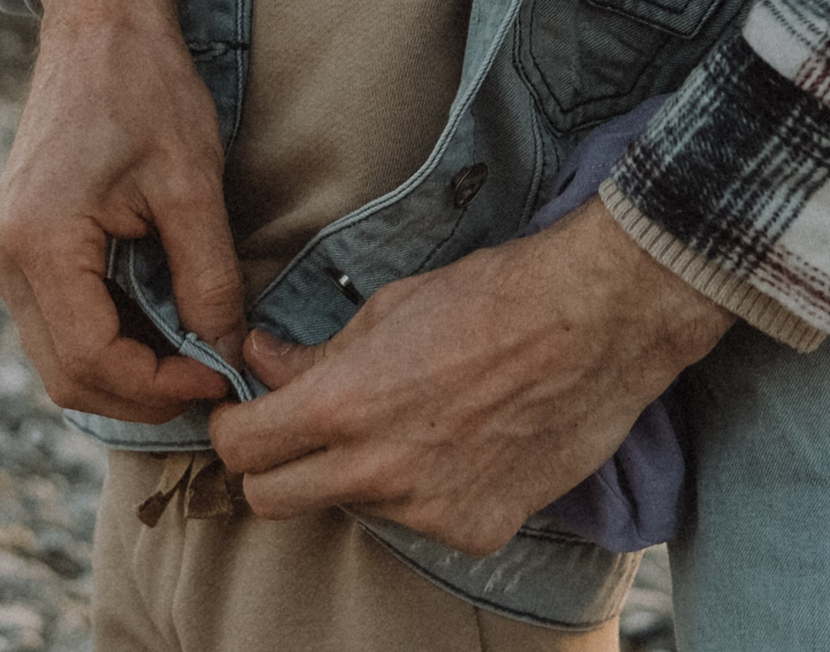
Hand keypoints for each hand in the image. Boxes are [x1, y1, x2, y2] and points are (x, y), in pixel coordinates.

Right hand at [0, 0, 246, 422]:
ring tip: (195, 353)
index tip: (222, 380)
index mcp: (36, 243)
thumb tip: (225, 357)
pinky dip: (111, 338)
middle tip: (213, 383)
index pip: (92, 363)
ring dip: (128, 370)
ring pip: (60, 356)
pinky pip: (59, 321)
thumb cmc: (145, 87)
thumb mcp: (191, 183)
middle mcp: (1, 257)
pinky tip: (163, 322)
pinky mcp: (17, 246)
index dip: (161, 388)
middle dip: (144, 393)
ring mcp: (1, 253)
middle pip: (68, 376)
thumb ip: (207, 279)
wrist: (99, 25)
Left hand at [207, 199, 731, 555]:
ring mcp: (427, 510)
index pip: (239, 450)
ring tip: (412, 419)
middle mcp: (377, 470)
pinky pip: (420, 521)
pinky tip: (462, 443)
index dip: (232, 428)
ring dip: (358, 474)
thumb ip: (314, 354)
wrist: (596, 323)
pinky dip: (426, 491)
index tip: (246, 415)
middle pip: (270, 501)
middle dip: (272, 467)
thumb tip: (260, 363)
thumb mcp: (386, 309)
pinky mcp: (476, 530)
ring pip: (351, 507)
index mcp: (343, 405)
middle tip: (300, 432)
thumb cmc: (493, 298)